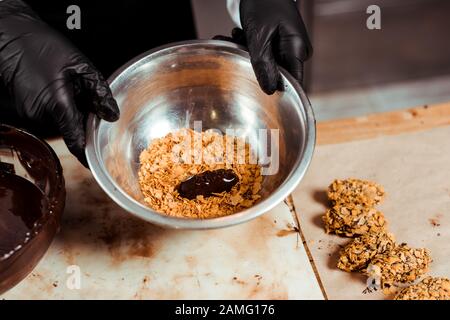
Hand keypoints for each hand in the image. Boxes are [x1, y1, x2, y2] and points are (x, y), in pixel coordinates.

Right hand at [0, 0, 118, 165]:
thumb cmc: (42, 46)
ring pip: (60, 124)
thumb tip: (112, 115)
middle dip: (84, 122)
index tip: (96, 162)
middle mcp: (40, 114)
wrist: (10, 37)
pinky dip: (59, 110)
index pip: (75, 140)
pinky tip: (59, 90)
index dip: (87, 154)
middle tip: (89, 103)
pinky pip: (49, 118)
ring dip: (72, 115)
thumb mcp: (80, 65)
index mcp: (56, 103)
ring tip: (71, 90)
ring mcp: (29, 114)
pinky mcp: (24, 111)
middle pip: (71, 130)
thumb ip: (99, 92)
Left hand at [238, 0, 312, 93]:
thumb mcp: (259, 35)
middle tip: (238, 49)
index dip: (279, 93)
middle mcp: (295, 51)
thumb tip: (271, 91)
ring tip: (235, 37)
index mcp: (297, 49)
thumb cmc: (263, 2)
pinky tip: (238, 35)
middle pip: (276, 73)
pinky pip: (263, 54)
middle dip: (254, 65)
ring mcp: (286, 47)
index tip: (260, 97)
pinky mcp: (276, 44)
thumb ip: (263, 64)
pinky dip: (248, 46)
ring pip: (265, 63)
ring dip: (247, 53)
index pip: (294, 82)